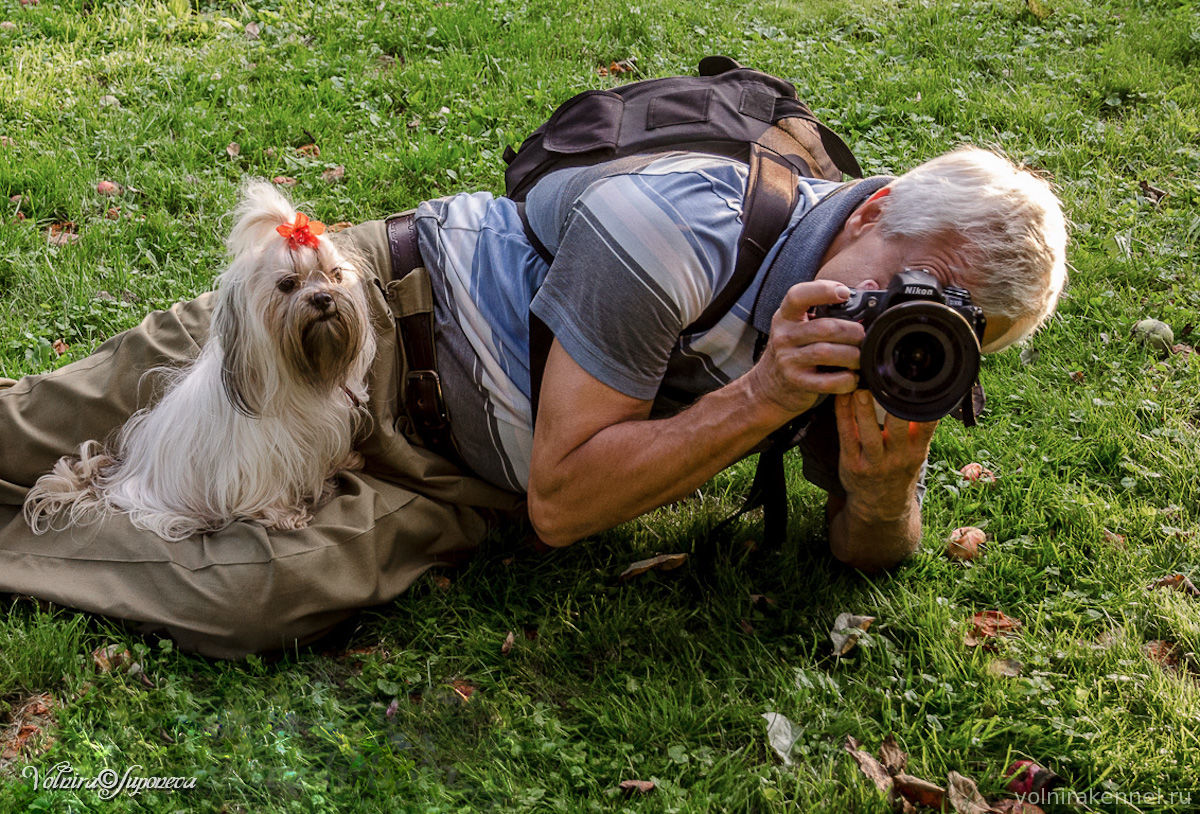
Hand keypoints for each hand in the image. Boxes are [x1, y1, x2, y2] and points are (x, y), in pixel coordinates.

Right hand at [745, 280, 864, 415]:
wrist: (768, 384)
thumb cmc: (795, 348)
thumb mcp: (803, 323)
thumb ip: (833, 305)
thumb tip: (869, 285)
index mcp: (786, 316)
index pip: (798, 295)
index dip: (823, 291)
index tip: (845, 293)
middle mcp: (784, 336)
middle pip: (825, 328)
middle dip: (852, 331)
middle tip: (862, 336)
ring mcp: (788, 360)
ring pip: (827, 353)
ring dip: (852, 356)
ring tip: (859, 357)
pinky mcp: (797, 382)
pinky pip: (827, 381)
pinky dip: (846, 380)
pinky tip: (852, 377)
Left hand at [834, 389, 937, 521]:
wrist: (880, 505)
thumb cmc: (899, 469)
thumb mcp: (917, 452)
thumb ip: (920, 428)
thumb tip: (926, 392)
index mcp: (917, 450)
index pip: (926, 424)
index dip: (923, 404)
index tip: (915, 382)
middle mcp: (898, 456)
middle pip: (898, 427)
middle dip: (892, 405)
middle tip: (884, 382)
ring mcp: (874, 462)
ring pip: (869, 433)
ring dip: (864, 410)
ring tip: (858, 389)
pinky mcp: (851, 463)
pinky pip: (846, 435)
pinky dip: (842, 414)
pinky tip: (841, 397)